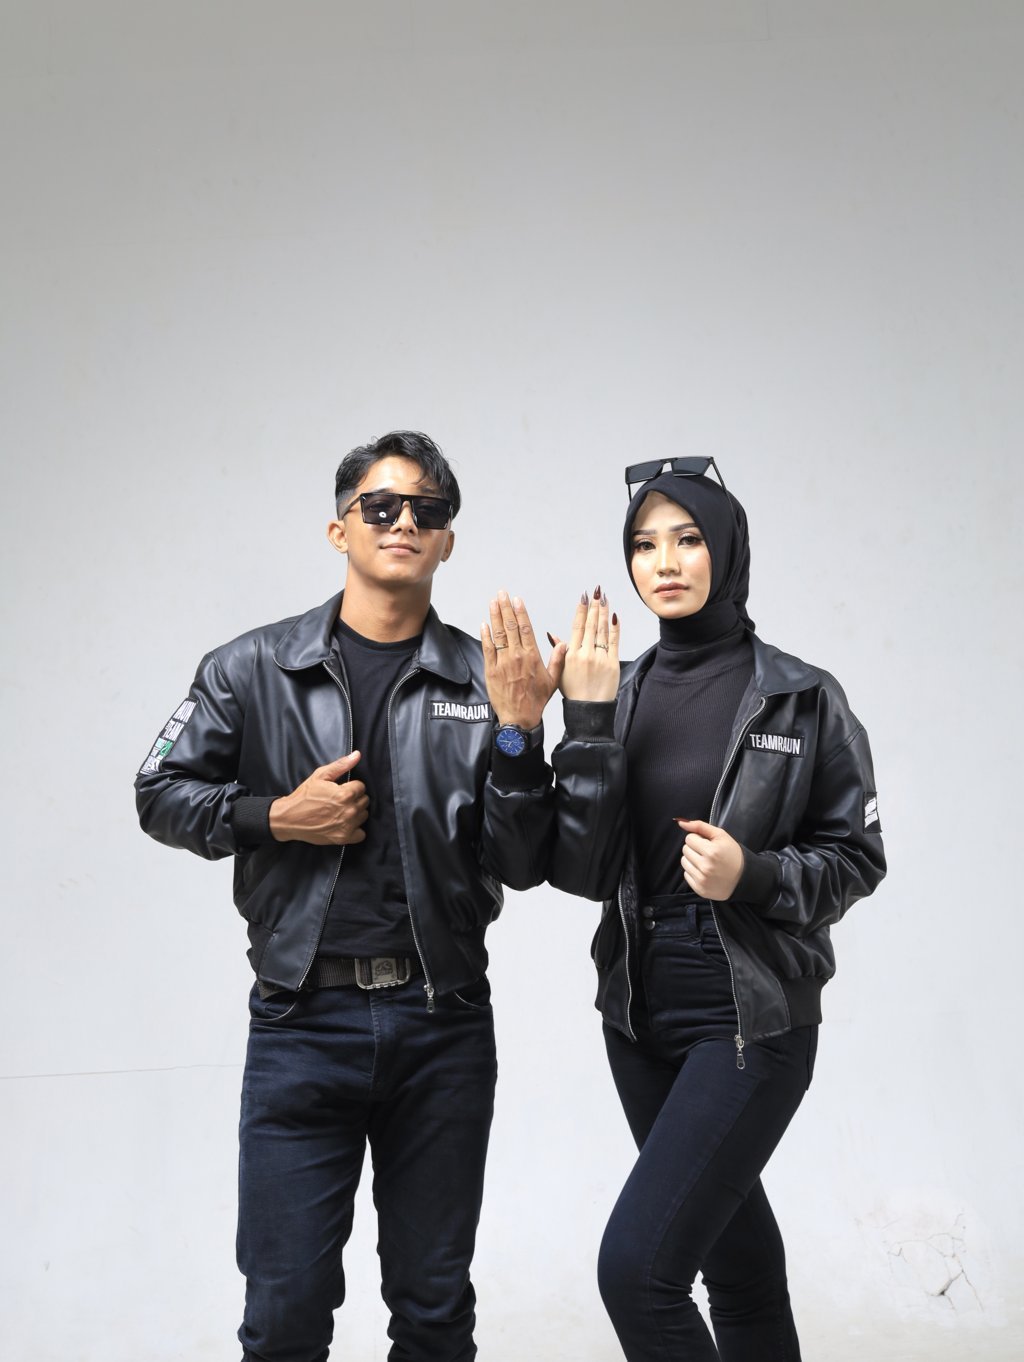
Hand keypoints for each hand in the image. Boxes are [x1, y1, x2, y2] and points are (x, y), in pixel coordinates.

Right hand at [270, 752, 368, 845]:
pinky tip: (345, 824)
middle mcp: (349, 811)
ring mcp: (347, 826)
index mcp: (345, 794)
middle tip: (339, 800)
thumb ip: (341, 765)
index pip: (361, 787)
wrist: (289, 818)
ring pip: (363, 815)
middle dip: (354, 798)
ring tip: (341, 811)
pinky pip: (361, 834)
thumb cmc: (304, 796)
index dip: (351, 786)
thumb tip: (357, 755)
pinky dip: (355, 830)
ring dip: (355, 813)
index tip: (341, 789)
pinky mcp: (343, 838)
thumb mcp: (320, 776)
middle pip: (364, 801)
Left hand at [481, 589, 563, 726]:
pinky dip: (485, 636)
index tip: (517, 600)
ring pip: (498, 634)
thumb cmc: (536, 701)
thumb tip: (563, 644)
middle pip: (510, 627)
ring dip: (495, 616)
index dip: (521, 612)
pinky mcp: (491, 670)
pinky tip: (484, 624)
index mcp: (532, 657)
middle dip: (505, 608)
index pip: (526, 629)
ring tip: (493, 602)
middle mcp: (517, 656)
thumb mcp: (553, 680)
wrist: (519, 718)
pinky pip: (488, 649)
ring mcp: (503, 663)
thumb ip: (557, 660)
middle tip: (502, 594)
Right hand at [552, 587, 619, 701]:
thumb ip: (558, 650)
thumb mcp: (560, 670)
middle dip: (594, 606)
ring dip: (604, 613)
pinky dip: (614, 628)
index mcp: (571, 655)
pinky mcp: (612, 663)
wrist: (588, 709)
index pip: (577, 627)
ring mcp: (600, 658)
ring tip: (605, 599)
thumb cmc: (573, 692)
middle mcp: (585, 654)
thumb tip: (552, 634)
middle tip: (597, 592)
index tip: (584, 598)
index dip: (581, 611)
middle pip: (591, 625)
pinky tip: (614, 616)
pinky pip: (614, 642)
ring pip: (602, 631)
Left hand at [676, 818, 743, 899]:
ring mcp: (702, 879)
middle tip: (707, 853)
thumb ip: (700, 826)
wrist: (743, 878)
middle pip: (685, 850)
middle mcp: (705, 866)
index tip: (707, 844)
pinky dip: (693, 872)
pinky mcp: (700, 889)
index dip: (698, 839)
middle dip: (694, 849)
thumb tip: (681, 822)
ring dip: (692, 860)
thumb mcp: (721, 836)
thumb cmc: (732, 854)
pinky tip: (705, 872)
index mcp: (711, 851)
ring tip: (705, 862)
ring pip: (684, 862)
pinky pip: (686, 875)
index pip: (689, 839)